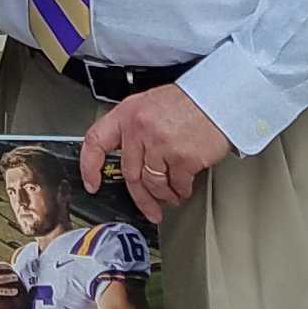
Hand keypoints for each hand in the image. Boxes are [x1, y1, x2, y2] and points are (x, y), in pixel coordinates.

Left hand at [83, 84, 232, 224]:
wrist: (218, 99)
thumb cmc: (187, 103)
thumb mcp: (148, 105)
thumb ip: (133, 129)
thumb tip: (126, 156)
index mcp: (127, 114)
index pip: (96, 141)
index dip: (89, 165)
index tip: (91, 183)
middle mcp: (139, 129)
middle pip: (130, 173)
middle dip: (140, 197)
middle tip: (148, 209)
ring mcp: (160, 144)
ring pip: (153, 183)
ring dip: (162, 196)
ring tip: (170, 197)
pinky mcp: (182, 158)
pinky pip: (176, 185)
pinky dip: (180, 191)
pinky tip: (183, 188)